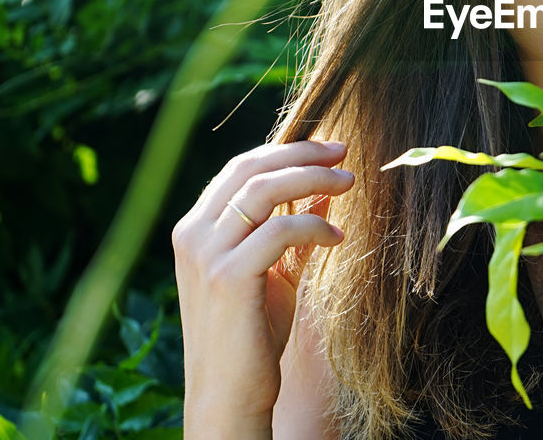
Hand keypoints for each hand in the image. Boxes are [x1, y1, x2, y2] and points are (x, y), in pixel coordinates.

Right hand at [172, 140, 353, 435]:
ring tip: (350, 182)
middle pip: (251, 168)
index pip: (240, 168)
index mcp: (196, 227)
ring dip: (313, 178)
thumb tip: (325, 191)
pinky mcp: (228, 276)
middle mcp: (193, 233)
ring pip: (264, 189)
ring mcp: (205, 254)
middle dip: (303, 153)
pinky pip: (280, 229)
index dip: (287, 151)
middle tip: (345, 151)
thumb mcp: (274, 272)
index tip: (329, 149)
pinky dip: (315, 224)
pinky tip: (338, 237)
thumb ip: (291, 231)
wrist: (229, 394)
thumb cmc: (251, 334)